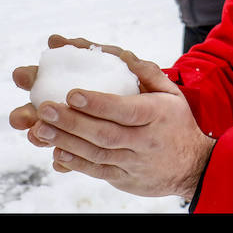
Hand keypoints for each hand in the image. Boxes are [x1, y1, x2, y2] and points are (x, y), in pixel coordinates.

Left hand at [9, 34, 214, 199]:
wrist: (193, 167)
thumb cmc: (176, 122)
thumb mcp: (171, 93)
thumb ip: (148, 73)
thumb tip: (121, 55)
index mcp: (156, 115)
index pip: (125, 110)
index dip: (98, 103)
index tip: (72, 93)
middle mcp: (145, 141)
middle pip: (105, 133)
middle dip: (72, 122)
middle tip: (43, 109)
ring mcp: (134, 162)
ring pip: (96, 153)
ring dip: (65, 141)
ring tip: (38, 129)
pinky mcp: (124, 178)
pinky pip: (97, 171)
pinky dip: (75, 162)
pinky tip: (56, 151)